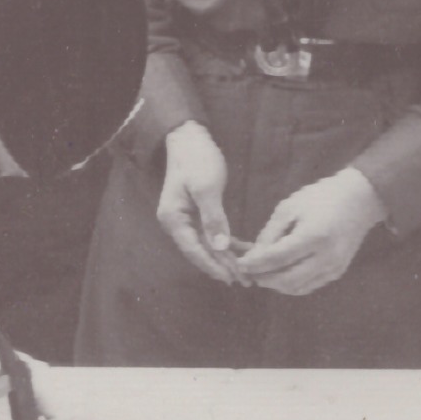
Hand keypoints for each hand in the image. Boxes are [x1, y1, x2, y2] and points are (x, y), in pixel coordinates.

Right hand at [157, 122, 245, 285]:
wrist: (190, 139)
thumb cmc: (196, 159)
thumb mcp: (206, 187)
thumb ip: (213, 218)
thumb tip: (220, 247)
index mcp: (173, 218)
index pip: (194, 249)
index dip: (213, 265)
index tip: (231, 277)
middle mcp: (176, 223)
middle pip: (200, 251)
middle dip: (223, 266)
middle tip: (246, 280)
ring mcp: (186, 219)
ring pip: (207, 245)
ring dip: (226, 257)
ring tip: (247, 271)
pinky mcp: (196, 214)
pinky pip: (211, 233)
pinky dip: (226, 242)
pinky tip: (243, 250)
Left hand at [236, 167, 387, 295]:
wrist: (359, 200)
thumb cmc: (321, 197)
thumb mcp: (290, 207)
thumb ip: (271, 232)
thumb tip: (253, 256)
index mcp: (314, 235)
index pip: (277, 258)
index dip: (255, 264)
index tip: (239, 263)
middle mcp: (326, 256)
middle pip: (287, 279)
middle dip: (263, 278)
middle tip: (248, 272)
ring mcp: (334, 267)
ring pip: (297, 287)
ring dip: (275, 284)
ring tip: (261, 274)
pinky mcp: (337, 272)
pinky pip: (309, 285)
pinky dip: (291, 284)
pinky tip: (279, 275)